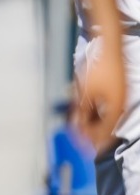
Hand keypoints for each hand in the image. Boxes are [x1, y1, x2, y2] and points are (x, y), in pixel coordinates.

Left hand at [73, 37, 126, 151]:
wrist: (108, 46)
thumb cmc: (97, 69)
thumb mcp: (84, 93)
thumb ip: (80, 112)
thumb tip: (74, 129)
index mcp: (116, 110)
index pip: (104, 134)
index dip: (92, 142)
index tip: (80, 149)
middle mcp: (120, 105)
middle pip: (104, 126)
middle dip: (89, 132)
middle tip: (74, 137)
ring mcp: (118, 97)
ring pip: (103, 116)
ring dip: (89, 122)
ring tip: (75, 125)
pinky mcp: (114, 90)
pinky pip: (103, 106)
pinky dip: (92, 111)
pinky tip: (80, 111)